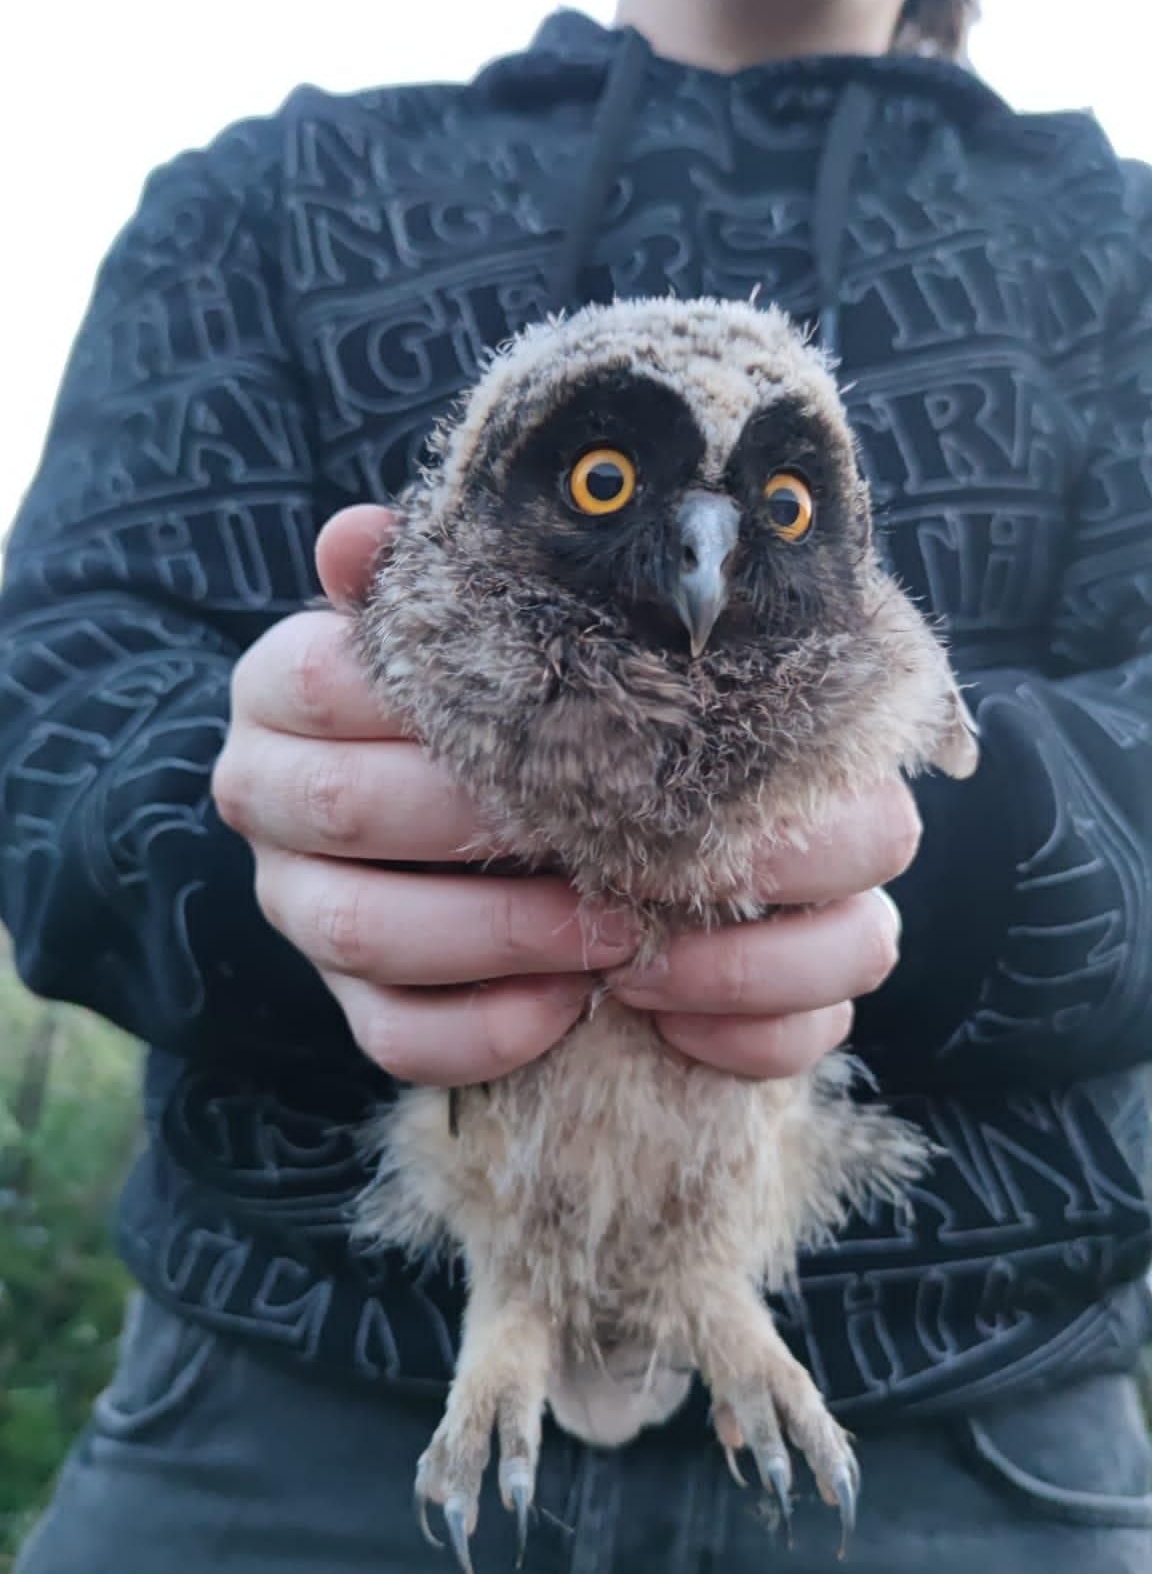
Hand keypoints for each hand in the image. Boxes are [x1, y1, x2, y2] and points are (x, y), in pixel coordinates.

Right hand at [211, 507, 919, 1087]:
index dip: (444, 704)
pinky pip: (396, 1036)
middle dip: (489, 828)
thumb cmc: (478, 693)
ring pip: (365, 934)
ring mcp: (297, 907)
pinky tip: (572, 1004)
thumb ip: (425, 578)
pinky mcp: (344, 1003)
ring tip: (617, 925)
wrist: (447, 800)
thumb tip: (358, 537)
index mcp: (280, 687)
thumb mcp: (454, 621)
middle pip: (352, 813)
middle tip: (621, 830)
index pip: (330, 683)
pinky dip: (488, 1030)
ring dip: (502, 934)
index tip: (568, 710)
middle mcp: (266, 796)